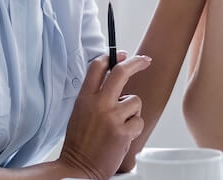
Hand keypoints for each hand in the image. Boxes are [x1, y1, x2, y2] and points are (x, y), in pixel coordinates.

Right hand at [58, 53, 151, 179]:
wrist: (78, 169)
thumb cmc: (80, 144)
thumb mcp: (80, 112)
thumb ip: (94, 96)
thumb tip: (112, 80)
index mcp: (85, 98)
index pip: (98, 67)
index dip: (112, 57)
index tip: (123, 54)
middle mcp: (98, 104)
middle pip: (121, 72)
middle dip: (136, 62)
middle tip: (144, 60)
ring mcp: (112, 117)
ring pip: (134, 100)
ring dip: (131, 111)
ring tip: (119, 125)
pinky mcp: (123, 132)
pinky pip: (138, 121)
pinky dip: (134, 129)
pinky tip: (122, 137)